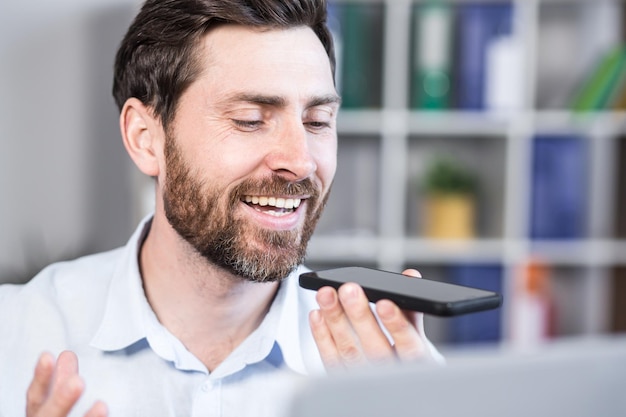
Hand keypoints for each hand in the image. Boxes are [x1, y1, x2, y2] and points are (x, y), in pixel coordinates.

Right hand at [27, 351, 107, 416]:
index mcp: (40, 416)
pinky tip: (106, 413)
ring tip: (101, 407)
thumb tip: (67, 358)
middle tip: (77, 382)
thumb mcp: (52, 405)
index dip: (41, 380)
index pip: (36, 399)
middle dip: (60, 401)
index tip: (48, 357)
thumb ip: (60, 385)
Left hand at [309, 269, 429, 369]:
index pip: (409, 345)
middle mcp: (391, 373)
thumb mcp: (417, 335)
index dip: (397, 324)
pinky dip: (322, 336)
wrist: (396, 388)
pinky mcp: (343, 379)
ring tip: (327, 295)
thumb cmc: (406, 355)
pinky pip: (331, 359)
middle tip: (349, 290)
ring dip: (335, 320)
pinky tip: (318, 315)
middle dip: (360, 316)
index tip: (384, 303)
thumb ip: (412, 307)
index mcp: (418, 362)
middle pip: (375, 348)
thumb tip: (410, 277)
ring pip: (349, 351)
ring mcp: (366, 379)